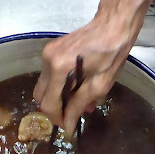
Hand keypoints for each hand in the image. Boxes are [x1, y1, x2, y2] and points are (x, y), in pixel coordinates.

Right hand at [33, 0, 151, 132]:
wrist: (113, 25)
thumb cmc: (111, 53)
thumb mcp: (99, 85)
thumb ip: (79, 106)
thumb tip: (68, 125)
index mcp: (59, 68)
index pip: (49, 103)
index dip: (57, 119)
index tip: (68, 127)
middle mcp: (48, 60)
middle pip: (41, 96)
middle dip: (55, 109)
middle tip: (71, 116)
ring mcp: (48, 54)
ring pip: (44, 87)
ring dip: (58, 98)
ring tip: (78, 103)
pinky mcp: (52, 51)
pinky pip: (49, 76)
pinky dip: (60, 86)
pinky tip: (76, 89)